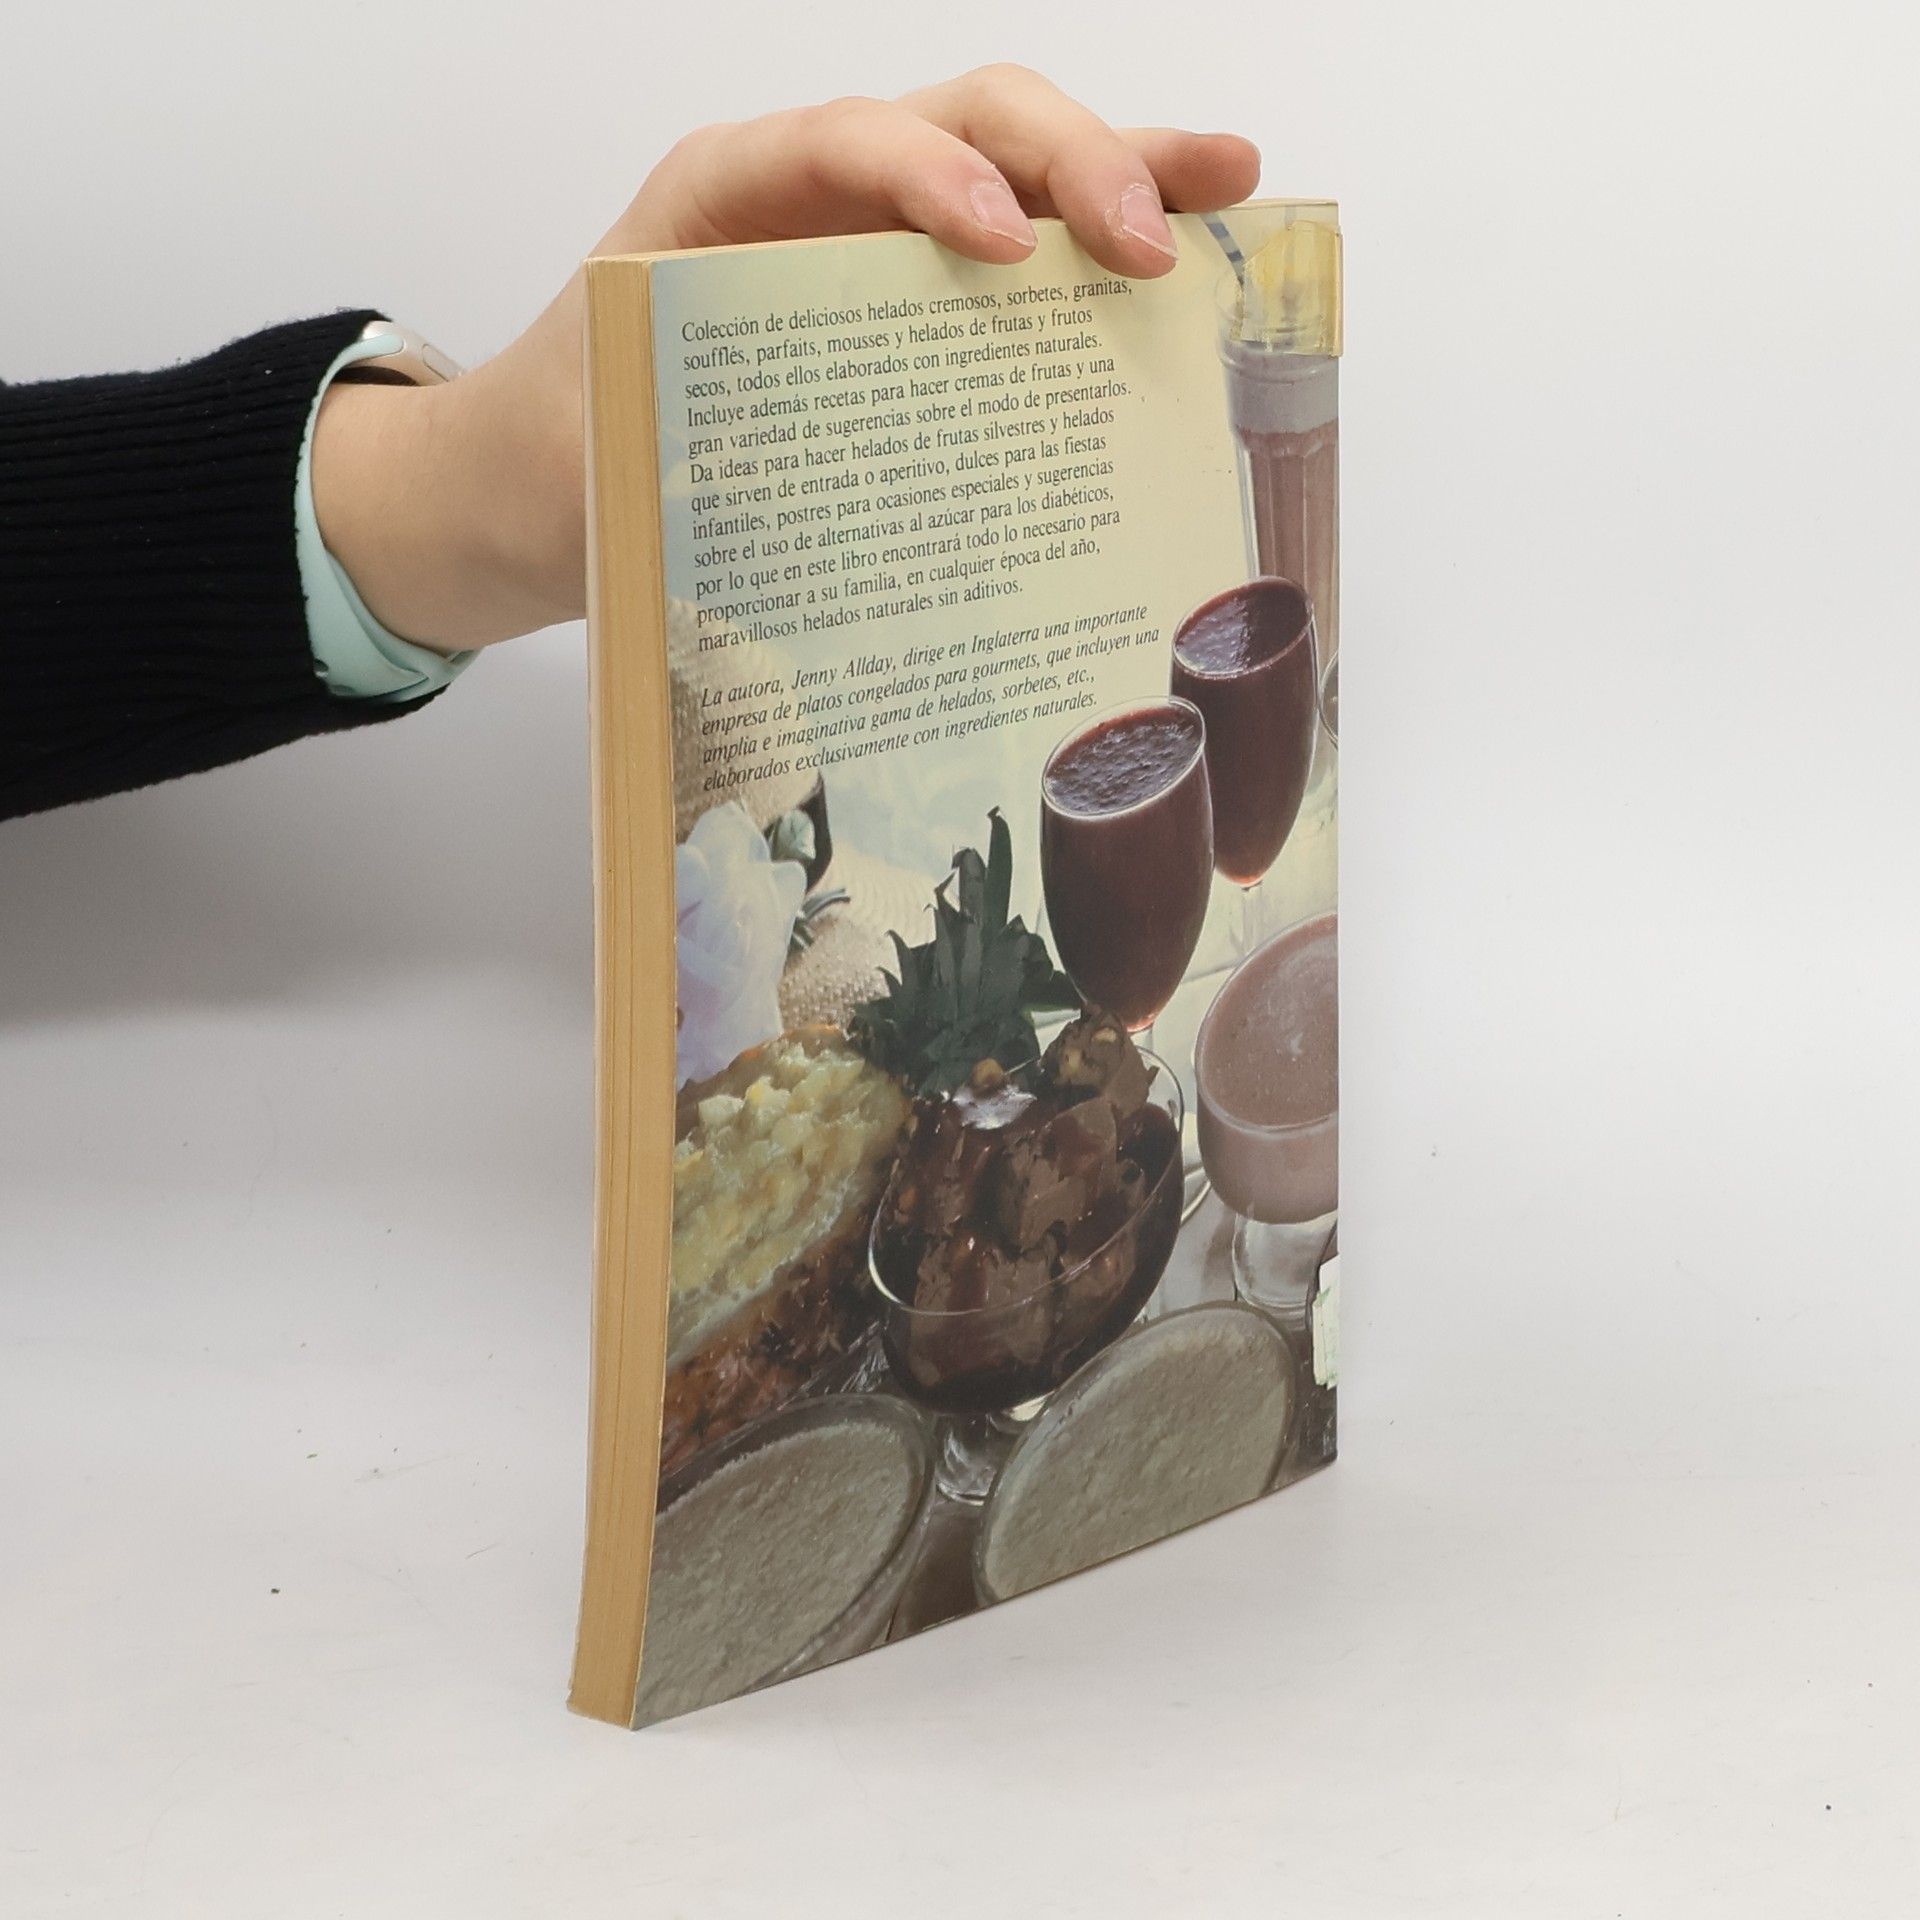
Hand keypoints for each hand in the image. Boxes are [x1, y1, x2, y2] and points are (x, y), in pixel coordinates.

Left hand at [312, 66, 1259, 651]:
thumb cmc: (562, 453)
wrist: (533, 484)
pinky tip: (1188, 262)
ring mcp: (873, 246)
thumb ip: (663, 463)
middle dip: (1068, 165)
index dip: (928, 176)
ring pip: (1014, 172)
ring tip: (1226, 189)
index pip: (843, 144)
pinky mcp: (911, 310)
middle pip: (964, 126)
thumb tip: (776, 521)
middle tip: (1153, 242)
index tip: (998, 245)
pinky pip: (1016, 264)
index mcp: (721, 200)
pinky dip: (1097, 255)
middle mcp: (812, 199)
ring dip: (1123, 175)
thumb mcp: (593, 454)